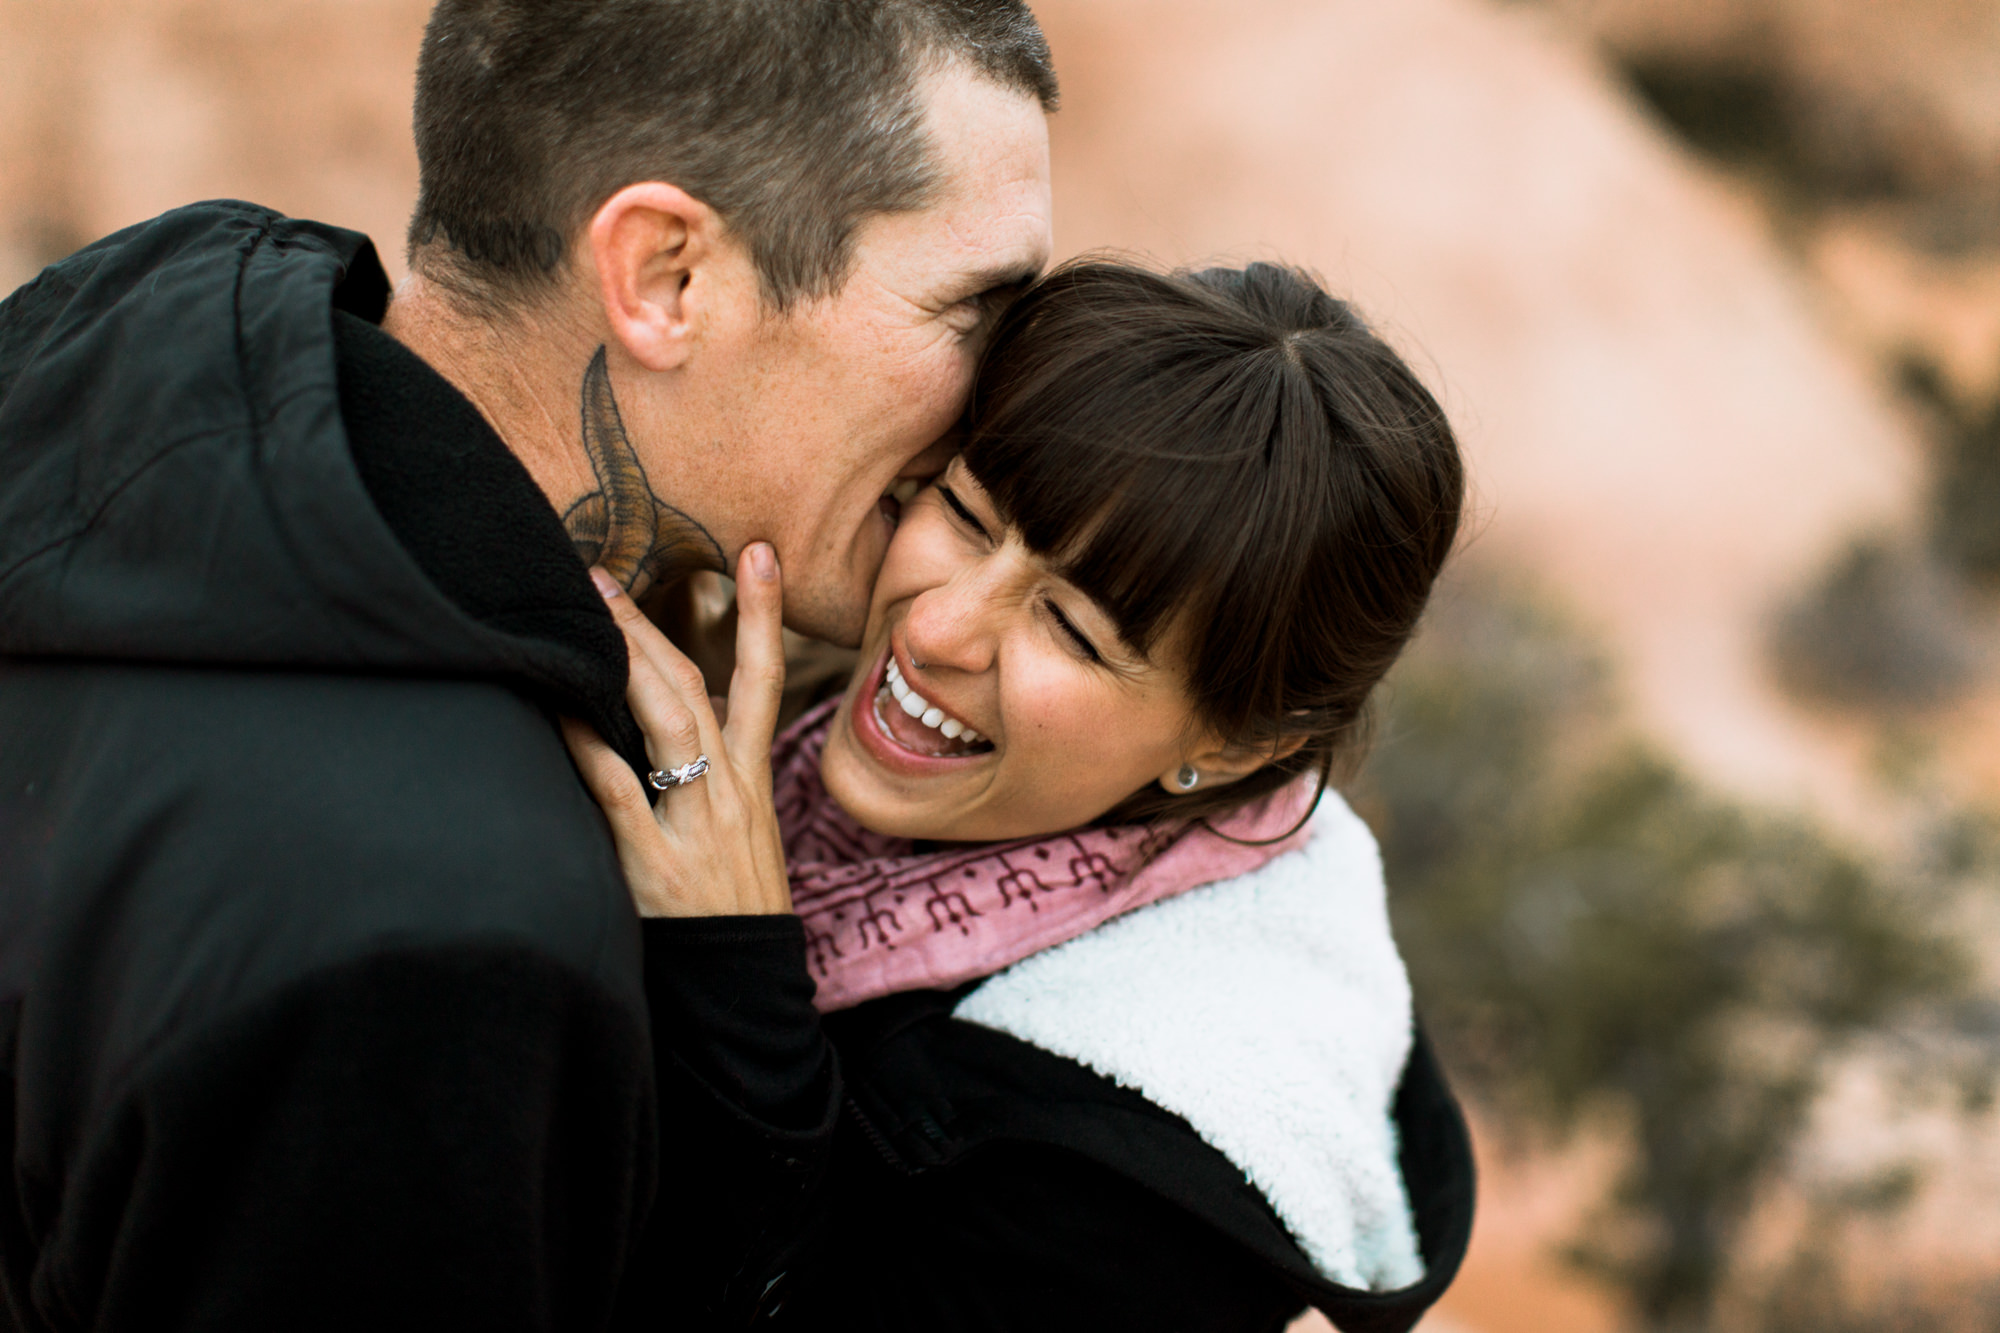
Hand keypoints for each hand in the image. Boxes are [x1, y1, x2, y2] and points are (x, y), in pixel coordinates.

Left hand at [562, 544, 790, 917]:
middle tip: (605, 571)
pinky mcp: (658, 866)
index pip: (764, 682)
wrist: (747, 994)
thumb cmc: (733, 912)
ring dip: (630, 660)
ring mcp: (696, 825)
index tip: (757, 553)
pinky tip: (560, 710)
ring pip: (672, 723)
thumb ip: (718, 777)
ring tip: (590, 612)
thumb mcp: (745, 835)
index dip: (761, 615)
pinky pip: (621, 794)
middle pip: (697, 688)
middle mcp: (729, 792)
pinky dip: (590, 749)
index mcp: (750, 782)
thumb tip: (687, 718)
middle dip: (654, 625)